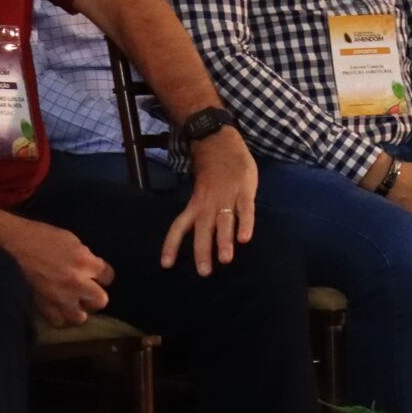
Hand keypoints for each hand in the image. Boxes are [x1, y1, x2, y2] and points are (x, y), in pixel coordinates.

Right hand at [9, 219, 113, 327]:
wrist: (11, 245)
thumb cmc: (39, 236)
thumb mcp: (70, 240)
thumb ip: (84, 256)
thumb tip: (90, 267)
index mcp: (84, 262)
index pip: (108, 276)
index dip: (103, 275)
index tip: (98, 274)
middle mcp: (76, 283)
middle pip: (100, 300)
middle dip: (96, 295)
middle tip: (88, 291)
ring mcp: (59, 298)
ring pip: (80, 318)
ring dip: (79, 310)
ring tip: (74, 304)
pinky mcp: (43, 306)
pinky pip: (58, 321)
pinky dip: (61, 317)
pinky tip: (59, 309)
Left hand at [163, 127, 257, 275]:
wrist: (219, 140)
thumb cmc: (211, 170)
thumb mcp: (200, 190)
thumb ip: (201, 209)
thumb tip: (201, 232)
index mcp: (195, 203)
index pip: (179, 227)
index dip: (171, 245)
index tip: (165, 265)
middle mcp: (208, 204)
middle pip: (202, 230)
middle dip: (202, 252)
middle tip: (204, 272)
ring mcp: (227, 197)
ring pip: (224, 222)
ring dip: (223, 241)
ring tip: (225, 260)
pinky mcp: (244, 191)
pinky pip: (245, 210)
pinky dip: (245, 224)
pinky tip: (245, 239)